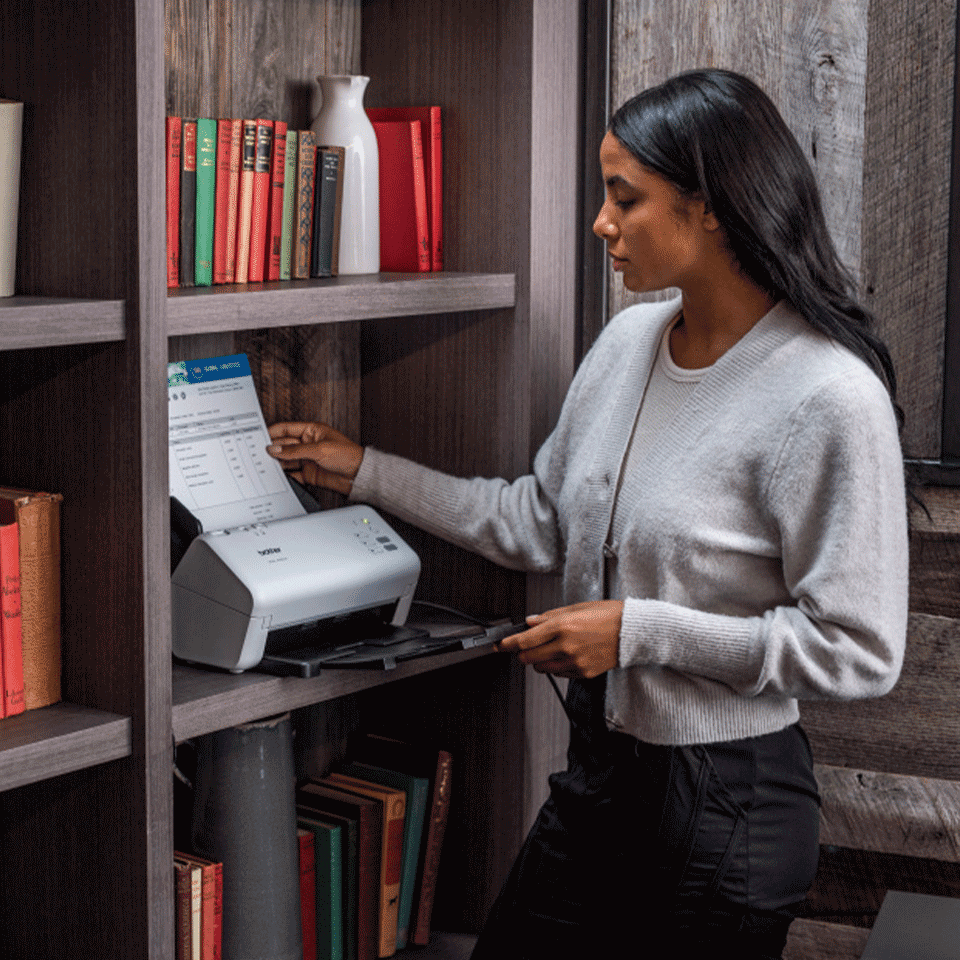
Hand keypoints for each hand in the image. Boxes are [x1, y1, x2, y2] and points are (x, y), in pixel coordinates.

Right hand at [266, 422, 363, 495]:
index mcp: (312, 431)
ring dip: (277, 464)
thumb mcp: (319, 450)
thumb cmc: (347, 456)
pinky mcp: (309, 473)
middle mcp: (308, 444)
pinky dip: (286, 476)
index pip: (287, 429)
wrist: (359, 476)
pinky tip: (279, 477)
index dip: (272, 432)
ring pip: (287, 460)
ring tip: (266, 466)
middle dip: (273, 449)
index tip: (259, 437)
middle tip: (259, 455)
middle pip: (284, 445)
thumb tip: (275, 449)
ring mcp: (308, 459)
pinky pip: (293, 474)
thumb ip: (295, 450)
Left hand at [496, 601, 622, 678]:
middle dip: (522, 652)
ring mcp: (575, 662)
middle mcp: (566, 646)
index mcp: (563, 626)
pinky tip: (566, 655)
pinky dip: (556, 666)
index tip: (500, 645)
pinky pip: (558, 674)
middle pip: (528, 657)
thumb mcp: (576, 608)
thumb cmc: (608, 616)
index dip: (508, 644)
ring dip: (538, 660)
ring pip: (541, 668)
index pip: (525, 639)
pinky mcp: (583, 673)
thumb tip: (530, 622)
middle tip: (524, 646)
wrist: (632, 632)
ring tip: (550, 648)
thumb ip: (550, 617)